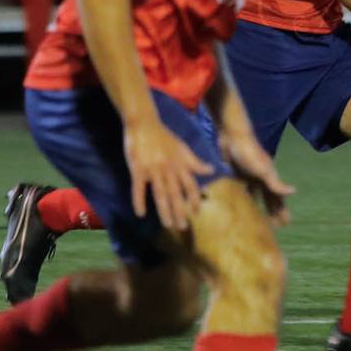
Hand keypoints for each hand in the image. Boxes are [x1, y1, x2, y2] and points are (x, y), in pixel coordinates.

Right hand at [124, 113, 220, 231]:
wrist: (144, 124)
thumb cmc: (164, 137)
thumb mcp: (183, 148)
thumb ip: (196, 162)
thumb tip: (212, 170)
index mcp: (181, 164)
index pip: (191, 185)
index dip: (194, 199)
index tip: (197, 212)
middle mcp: (169, 169)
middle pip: (176, 193)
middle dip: (180, 210)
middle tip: (183, 226)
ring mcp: (153, 170)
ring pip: (160, 193)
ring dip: (164, 210)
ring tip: (167, 224)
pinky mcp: (138, 170)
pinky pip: (139, 188)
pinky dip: (139, 201)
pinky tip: (140, 214)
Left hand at [220, 123, 295, 226]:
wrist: (233, 136)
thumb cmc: (249, 153)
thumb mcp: (263, 170)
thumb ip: (276, 183)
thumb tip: (294, 192)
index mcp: (269, 179)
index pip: (278, 199)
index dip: (282, 211)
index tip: (286, 224)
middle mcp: (261, 179)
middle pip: (269, 199)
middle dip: (273, 212)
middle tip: (274, 227)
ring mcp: (249, 176)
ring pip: (256, 195)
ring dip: (258, 206)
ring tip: (257, 218)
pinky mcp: (237, 172)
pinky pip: (242, 189)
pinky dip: (242, 197)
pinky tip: (239, 204)